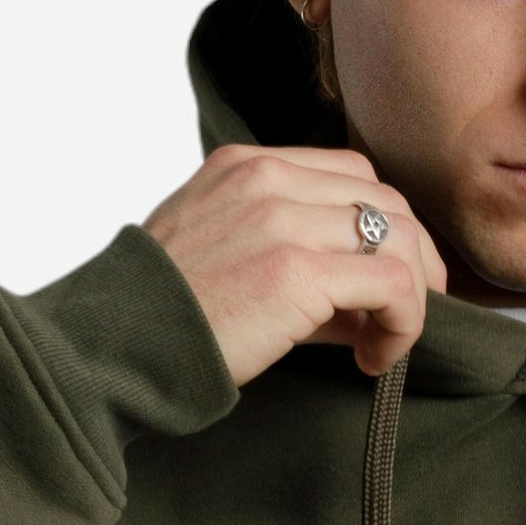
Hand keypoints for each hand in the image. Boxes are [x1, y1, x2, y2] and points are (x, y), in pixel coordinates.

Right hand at [144, 145, 446, 387]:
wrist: (113, 349)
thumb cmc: (162, 318)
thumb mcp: (220, 257)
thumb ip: (290, 257)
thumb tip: (366, 304)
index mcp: (245, 166)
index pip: (352, 175)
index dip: (381, 230)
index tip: (377, 285)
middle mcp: (267, 178)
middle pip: (386, 200)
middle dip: (411, 262)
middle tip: (401, 318)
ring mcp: (283, 219)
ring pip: (400, 238)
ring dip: (412, 297)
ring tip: (385, 343)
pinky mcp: (296, 270)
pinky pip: (393, 283)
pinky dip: (404, 323)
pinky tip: (374, 359)